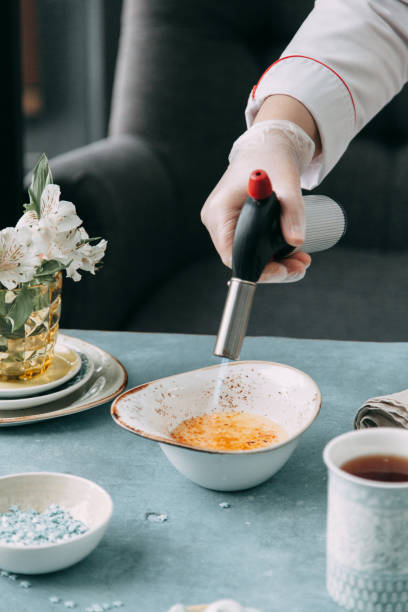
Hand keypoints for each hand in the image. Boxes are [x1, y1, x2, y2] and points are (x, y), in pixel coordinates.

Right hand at [201, 100, 318, 282]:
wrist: (267, 146)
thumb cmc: (272, 159)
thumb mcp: (287, 183)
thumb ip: (293, 211)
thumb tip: (297, 241)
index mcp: (219, 212)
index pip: (232, 254)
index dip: (257, 268)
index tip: (284, 271)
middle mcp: (216, 221)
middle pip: (241, 258)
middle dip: (272, 268)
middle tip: (301, 266)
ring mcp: (223, 224)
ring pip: (247, 255)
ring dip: (274, 263)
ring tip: (301, 260)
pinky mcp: (233, 225)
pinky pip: (249, 247)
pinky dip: (269, 254)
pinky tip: (290, 254)